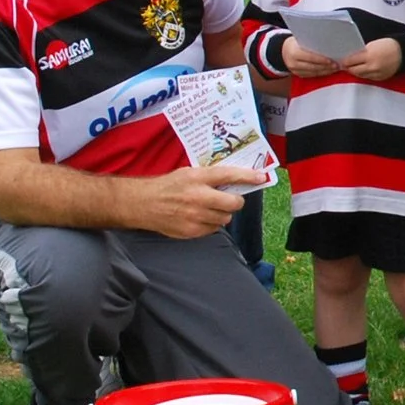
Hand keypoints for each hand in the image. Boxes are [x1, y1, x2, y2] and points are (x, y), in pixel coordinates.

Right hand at [141, 165, 258, 238]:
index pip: (230, 175)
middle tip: (229, 200)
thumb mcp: (188, 173)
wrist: (143, 204)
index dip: (249, 177)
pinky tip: (199, 218)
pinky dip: (210, 224)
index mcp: (198, 178)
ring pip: (225, 218)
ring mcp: (195, 216)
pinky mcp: (191, 231)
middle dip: (235, 201)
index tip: (261, 177)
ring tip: (209, 209)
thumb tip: (235, 180)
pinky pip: (213, 229)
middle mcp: (199, 197)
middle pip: (234, 203)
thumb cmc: (168, 186)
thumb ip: (210, 177)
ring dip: (222, 214)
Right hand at [280, 40, 341, 78]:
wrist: (284, 51)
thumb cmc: (295, 42)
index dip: (321, 60)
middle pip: (313, 67)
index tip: (332, 60)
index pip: (310, 57)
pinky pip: (312, 76)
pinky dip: (322, 73)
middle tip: (337, 65)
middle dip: (326, 67)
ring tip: (336, 68)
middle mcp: (293, 64)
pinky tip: (329, 70)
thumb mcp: (300, 40)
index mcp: (294, 53)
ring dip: (326, 71)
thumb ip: (312, 43)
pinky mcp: (299, 75)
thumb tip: (329, 44)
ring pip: (314, 73)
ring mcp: (295, 71)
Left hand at [340, 37, 404, 82]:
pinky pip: (368, 78)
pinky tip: (364, 69)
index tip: (342, 60)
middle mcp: (372, 66)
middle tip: (345, 64)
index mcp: (369, 55)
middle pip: (353, 70)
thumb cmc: (389, 45)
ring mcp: (377, 74)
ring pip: (360, 76)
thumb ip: (361, 52)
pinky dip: (365, 74)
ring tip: (354, 67)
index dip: (344, 61)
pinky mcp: (381, 78)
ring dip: (356, 71)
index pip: (350, 61)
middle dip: (349, 67)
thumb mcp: (372, 45)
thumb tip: (351, 58)